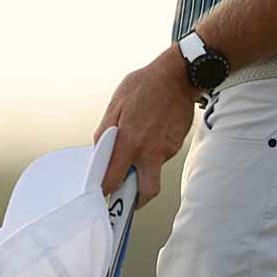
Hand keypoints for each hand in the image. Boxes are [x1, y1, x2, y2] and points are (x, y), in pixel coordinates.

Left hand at [93, 47, 199, 208]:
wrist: (178, 76)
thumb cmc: (146, 86)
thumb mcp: (116, 104)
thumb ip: (105, 131)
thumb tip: (99, 151)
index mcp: (130, 140)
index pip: (115, 178)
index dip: (106, 190)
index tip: (103, 194)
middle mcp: (150, 150)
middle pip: (146, 192)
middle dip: (136, 200)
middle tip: (127, 195)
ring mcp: (167, 149)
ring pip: (154, 171)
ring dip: (144, 167)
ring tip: (139, 143)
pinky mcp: (177, 145)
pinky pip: (162, 156)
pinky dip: (154, 152)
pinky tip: (151, 133)